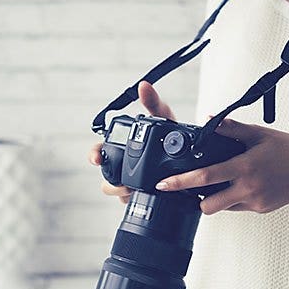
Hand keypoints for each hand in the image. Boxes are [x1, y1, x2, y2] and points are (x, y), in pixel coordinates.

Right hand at [88, 81, 175, 203]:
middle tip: (123, 184)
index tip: (96, 159)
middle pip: (106, 176)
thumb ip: (154, 104)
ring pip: (117, 192)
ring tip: (137, 189)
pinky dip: (137, 200)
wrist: (194, 160)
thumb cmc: (172, 136)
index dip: (94, 154)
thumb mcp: (165, 120)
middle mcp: (123, 165)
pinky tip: (148, 198)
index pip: (100, 150)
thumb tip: (144, 85)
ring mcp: (130, 183)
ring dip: (124, 192)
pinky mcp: (141, 197)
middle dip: (111, 182)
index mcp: (123, 146)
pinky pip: (132, 203)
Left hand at [154, 118, 288, 214]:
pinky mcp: (259, 209)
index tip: (163, 184)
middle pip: (207, 205)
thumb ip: (231, 129)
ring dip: (213, 198)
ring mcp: (253, 202)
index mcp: (244, 167)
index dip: (180, 182)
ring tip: (217, 183)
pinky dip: (230, 198)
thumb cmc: (287, 149)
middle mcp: (247, 188)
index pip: (205, 177)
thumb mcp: (258, 134)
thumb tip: (207, 121)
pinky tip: (237, 185)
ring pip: (221, 207)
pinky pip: (236, 207)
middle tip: (187, 188)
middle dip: (193, 198)